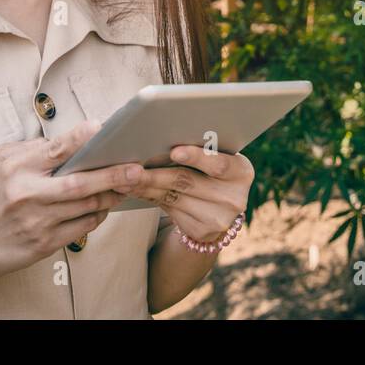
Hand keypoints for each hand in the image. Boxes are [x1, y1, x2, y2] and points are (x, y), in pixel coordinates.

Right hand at [0, 120, 144, 280]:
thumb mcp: (2, 164)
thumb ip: (33, 149)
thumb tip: (72, 138)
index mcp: (17, 168)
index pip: (55, 149)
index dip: (81, 138)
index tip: (102, 128)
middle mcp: (27, 193)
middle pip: (79, 183)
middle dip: (112, 175)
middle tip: (136, 168)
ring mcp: (37, 220)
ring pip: (86, 206)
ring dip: (111, 195)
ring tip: (128, 184)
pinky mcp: (45, 243)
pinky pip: (83, 226)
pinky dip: (99, 215)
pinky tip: (106, 205)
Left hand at [121, 146, 253, 242]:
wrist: (220, 208)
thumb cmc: (212, 170)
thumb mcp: (216, 158)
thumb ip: (202, 148)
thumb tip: (162, 133)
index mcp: (241, 172)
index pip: (219, 164)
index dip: (197, 157)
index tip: (174, 150)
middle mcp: (234, 198)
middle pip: (188, 182)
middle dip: (156, 173)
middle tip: (130, 166)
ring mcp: (218, 218)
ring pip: (172, 197)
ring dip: (144, 186)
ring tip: (123, 177)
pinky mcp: (201, 232)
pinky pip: (168, 210)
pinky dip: (148, 197)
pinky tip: (132, 190)